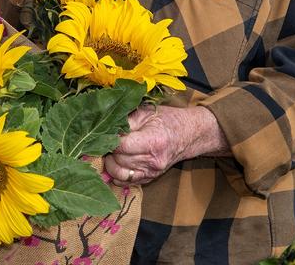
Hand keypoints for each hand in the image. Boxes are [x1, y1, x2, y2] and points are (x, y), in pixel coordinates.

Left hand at [103, 105, 228, 186]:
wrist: (189, 135)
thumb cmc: (168, 120)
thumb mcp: (147, 111)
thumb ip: (127, 120)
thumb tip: (106, 129)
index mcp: (153, 141)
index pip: (121, 146)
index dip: (109, 139)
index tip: (106, 133)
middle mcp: (153, 161)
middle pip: (118, 161)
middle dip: (108, 150)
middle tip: (106, 140)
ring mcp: (151, 172)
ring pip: (119, 174)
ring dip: (110, 164)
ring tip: (110, 151)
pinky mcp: (149, 178)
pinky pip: (126, 182)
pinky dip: (116, 174)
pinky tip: (116, 161)